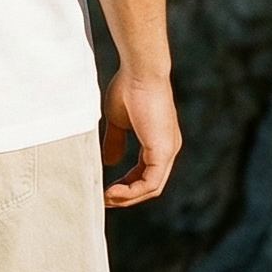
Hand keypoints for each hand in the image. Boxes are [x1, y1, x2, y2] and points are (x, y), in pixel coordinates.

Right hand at [99, 67, 181, 207]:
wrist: (139, 71)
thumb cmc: (128, 88)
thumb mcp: (118, 121)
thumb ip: (115, 142)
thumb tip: (110, 162)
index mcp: (159, 141)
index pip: (145, 173)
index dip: (126, 185)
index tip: (105, 189)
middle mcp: (168, 148)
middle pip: (150, 185)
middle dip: (126, 196)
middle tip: (104, 199)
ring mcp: (168, 150)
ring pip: (151, 188)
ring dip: (127, 198)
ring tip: (106, 198)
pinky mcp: (163, 151)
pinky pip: (150, 183)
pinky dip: (131, 192)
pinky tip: (112, 192)